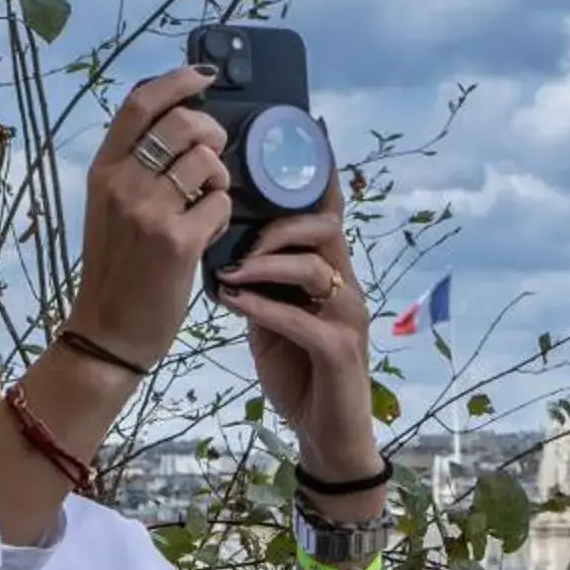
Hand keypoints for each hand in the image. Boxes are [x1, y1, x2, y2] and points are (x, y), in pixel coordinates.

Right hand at [70, 65, 231, 367]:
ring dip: (220, 179)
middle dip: (213, 134)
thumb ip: (136, 166)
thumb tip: (182, 123)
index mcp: (103, 170)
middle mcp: (122, 184)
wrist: (108, 330)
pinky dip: (221, 216)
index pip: (139, 104)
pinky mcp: (178, 241)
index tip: (204, 76)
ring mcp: (149, 212)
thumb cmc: (116, 268)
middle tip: (215, 156)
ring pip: (208, 162)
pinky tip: (206, 234)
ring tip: (206, 204)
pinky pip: (220, 204)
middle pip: (184, 124)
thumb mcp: (109, 207)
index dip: (176, 81)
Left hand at [215, 176, 379, 484]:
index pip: (325, 212)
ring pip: (315, 267)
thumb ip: (259, 280)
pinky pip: (301, 317)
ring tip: (230, 271)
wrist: (326, 434)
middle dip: (278, 222)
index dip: (314, 174)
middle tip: (236, 234)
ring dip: (266, 264)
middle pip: (324, 228)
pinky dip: (263, 307)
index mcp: (329, 271)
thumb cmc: (298, 371)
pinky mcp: (340, 350)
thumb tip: (221, 242)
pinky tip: (232, 303)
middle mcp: (346, 285)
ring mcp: (348, 316)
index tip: (299, 134)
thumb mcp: (271, 316)